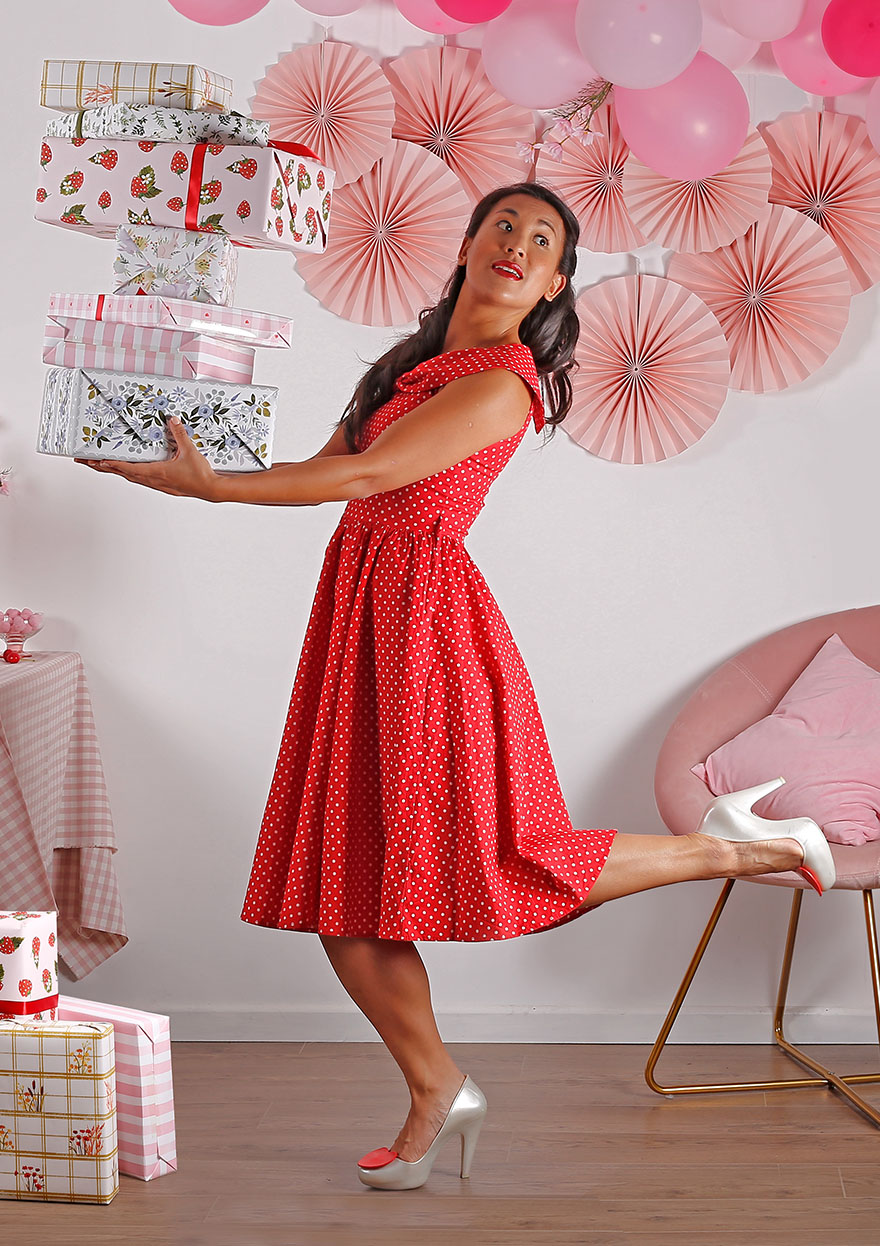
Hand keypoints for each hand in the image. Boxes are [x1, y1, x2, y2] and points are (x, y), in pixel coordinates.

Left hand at [75, 417, 218, 500]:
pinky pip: (140, 479)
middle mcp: (153, 480)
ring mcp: (157, 484)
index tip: (96, 460)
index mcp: (156, 472)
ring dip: (113, 471)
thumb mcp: (189, 451)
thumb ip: (179, 434)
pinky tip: (126, 471)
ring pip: (129, 477)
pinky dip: (128, 474)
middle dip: (102, 467)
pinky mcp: (162, 486)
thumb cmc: (200, 474)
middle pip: (121, 473)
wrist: (211, 489)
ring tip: (99, 465)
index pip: (128, 467)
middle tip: (85, 462)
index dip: (111, 464)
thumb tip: (171, 420)